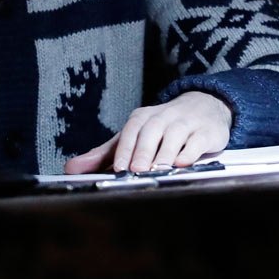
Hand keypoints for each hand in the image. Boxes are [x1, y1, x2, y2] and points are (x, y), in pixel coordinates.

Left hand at [63, 91, 232, 174]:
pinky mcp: (207, 132)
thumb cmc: (163, 127)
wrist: (205, 107)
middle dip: (143, 151)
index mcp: (143, 118)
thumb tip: (72, 168)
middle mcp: (164, 117)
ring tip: (158, 169)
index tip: (119, 168)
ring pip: (175, 135)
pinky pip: (198, 141)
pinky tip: (183, 163)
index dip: (124, 148)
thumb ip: (104, 154)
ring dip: (165, 153)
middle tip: (137, 171)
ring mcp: (187, 123)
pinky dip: (190, 152)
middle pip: (152, 131)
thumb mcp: (133, 137)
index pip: (131, 130)